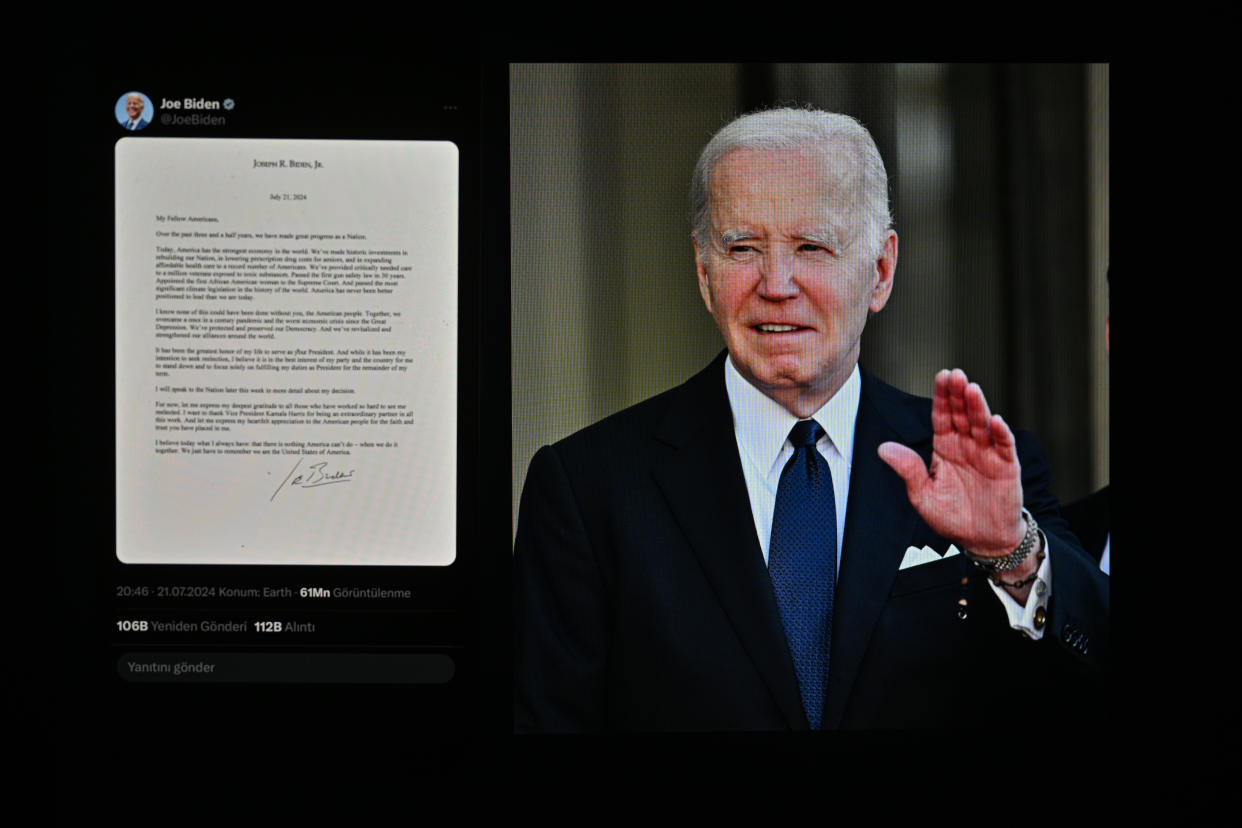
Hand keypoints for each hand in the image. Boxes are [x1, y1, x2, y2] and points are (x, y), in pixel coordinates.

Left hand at [878, 369, 1023, 557]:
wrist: (981, 540)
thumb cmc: (952, 516)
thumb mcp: (922, 495)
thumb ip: (907, 470)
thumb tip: (883, 448)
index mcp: (945, 447)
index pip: (942, 416)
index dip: (941, 397)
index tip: (940, 377)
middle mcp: (966, 445)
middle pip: (962, 414)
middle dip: (958, 394)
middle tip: (955, 375)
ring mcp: (987, 454)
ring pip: (982, 425)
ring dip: (978, 407)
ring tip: (971, 389)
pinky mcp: (1006, 467)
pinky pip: (1003, 447)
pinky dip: (1001, 434)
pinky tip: (995, 421)